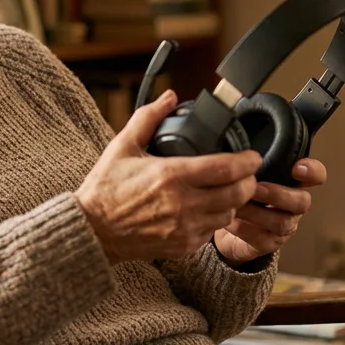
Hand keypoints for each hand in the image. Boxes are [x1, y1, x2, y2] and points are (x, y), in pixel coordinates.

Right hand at [76, 89, 261, 264]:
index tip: (252, 155)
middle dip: (249, 181)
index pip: (227, 168)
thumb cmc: (105, 189)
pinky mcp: (182, 246)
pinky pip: (212, 232)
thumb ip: (148, 118)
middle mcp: (182, 204)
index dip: (248, 161)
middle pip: (238, 193)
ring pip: (229, 214)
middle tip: (246, 172)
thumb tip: (169, 97)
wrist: (92, 231)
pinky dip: (214, 219)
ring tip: (226, 190)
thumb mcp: (122, 146)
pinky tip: (204, 208)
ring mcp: (184, 228)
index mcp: (171, 175)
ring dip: (233, 201)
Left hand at [213, 158, 327, 266]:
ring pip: (282, 222)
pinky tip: (229, 221)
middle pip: (302, 201)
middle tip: (256, 189)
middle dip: (278, 195)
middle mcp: (293, 204)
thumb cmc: (238, 192)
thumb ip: (249, 163)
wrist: (225, 227)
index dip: (312, 171)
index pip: (315, 174)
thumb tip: (239, 153)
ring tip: (236, 205)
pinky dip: (244, 229)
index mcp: (292, 182)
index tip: (297, 168)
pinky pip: (262, 239)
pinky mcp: (268, 244)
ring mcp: (284, 226)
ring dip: (257, 212)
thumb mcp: (244, 173)